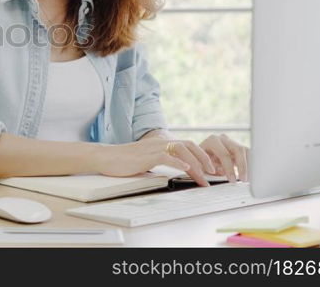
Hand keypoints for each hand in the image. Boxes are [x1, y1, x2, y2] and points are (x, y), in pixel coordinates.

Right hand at [95, 137, 216, 186]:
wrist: (105, 157)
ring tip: (204, 176)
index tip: (209, 170)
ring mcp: (154, 148)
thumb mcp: (146, 161)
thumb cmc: (123, 161)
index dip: (201, 156)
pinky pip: (166, 156)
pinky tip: (186, 169)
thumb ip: (160, 162)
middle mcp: (160, 143)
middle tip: (213, 173)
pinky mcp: (146, 155)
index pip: (187, 146)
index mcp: (161, 144)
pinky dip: (178, 162)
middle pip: (189, 145)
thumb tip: (173, 172)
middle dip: (204, 159)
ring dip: (196, 163)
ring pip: (182, 150)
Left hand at [199, 134, 248, 182]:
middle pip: (238, 149)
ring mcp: (232, 142)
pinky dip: (251, 165)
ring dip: (249, 165)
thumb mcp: (201, 166)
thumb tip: (221, 172)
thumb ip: (210, 170)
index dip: (229, 168)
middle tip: (244, 180)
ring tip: (249, 179)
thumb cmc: (199, 162)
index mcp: (212, 141)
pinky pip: (249, 154)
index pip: (224, 154)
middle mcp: (223, 139)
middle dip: (242, 166)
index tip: (233, 180)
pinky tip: (251, 175)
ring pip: (246, 151)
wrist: (200, 157)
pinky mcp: (239, 147)